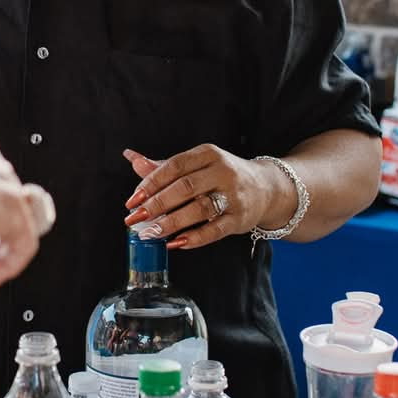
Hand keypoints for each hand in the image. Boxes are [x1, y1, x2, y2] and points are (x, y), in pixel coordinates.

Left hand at [123, 144, 295, 250]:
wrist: (267, 188)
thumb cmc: (221, 175)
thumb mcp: (196, 164)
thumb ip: (164, 166)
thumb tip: (131, 158)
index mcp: (208, 154)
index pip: (175, 166)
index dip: (151, 182)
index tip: (133, 199)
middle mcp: (222, 172)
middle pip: (185, 187)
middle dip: (156, 204)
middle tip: (134, 218)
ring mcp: (233, 196)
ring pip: (199, 209)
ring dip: (171, 223)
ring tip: (150, 233)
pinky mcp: (240, 219)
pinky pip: (215, 230)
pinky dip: (194, 238)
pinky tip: (175, 243)